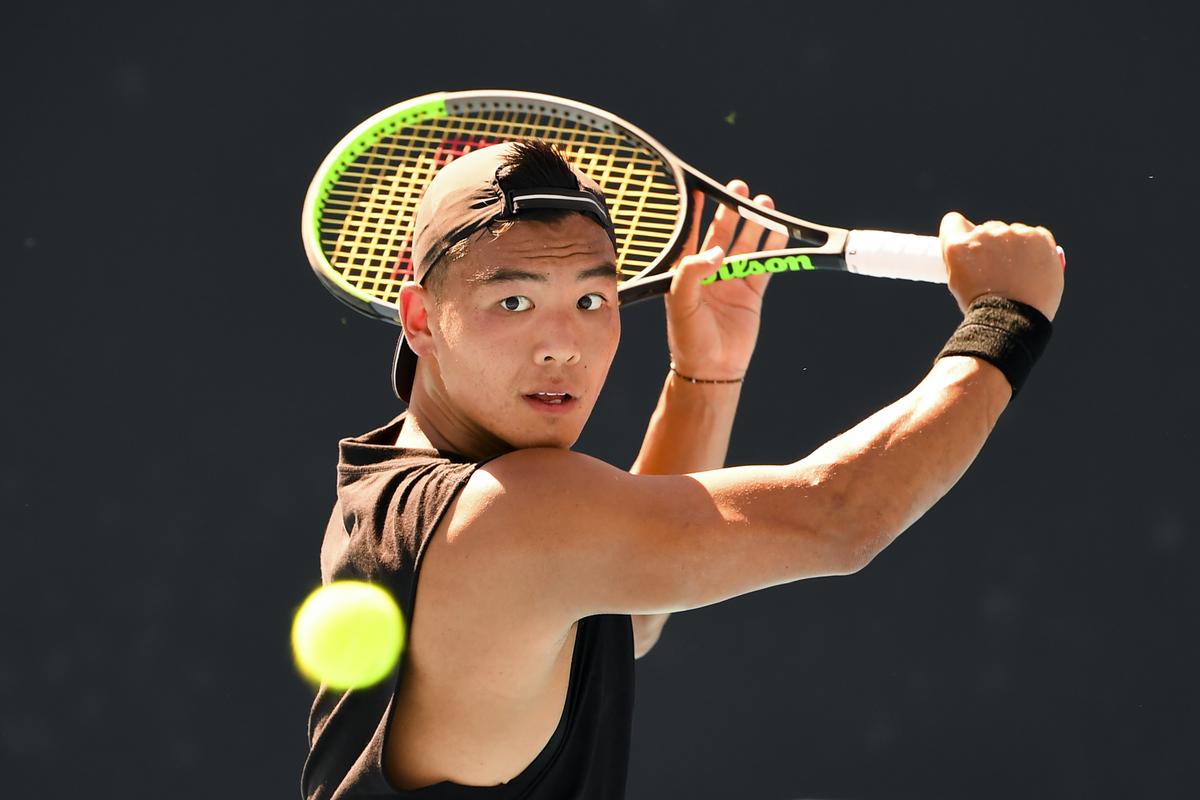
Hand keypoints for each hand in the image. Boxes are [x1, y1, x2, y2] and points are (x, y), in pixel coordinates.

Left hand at [664, 181, 788, 379]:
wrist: (712, 368)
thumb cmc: (688, 336)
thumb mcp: (681, 301)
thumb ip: (693, 272)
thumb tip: (717, 251)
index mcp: (687, 272)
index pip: (691, 234)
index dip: (697, 212)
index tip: (702, 188)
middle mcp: (710, 272)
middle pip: (722, 234)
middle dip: (731, 210)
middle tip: (739, 187)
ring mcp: (732, 281)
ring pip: (746, 245)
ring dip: (754, 225)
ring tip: (764, 203)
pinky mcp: (752, 292)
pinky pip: (765, 264)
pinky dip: (773, 248)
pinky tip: (779, 230)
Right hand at [940, 212, 1064, 320]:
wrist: (1013, 322)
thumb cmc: (984, 309)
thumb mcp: (959, 283)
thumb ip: (963, 259)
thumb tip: (974, 244)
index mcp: (958, 246)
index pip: (953, 222)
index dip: (960, 234)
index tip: (969, 248)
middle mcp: (983, 234)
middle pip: (987, 229)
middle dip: (991, 246)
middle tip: (998, 271)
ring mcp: (1013, 234)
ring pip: (1013, 233)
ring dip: (1014, 247)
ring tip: (1019, 276)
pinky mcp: (1039, 237)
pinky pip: (1037, 235)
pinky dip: (1036, 249)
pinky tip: (1033, 268)